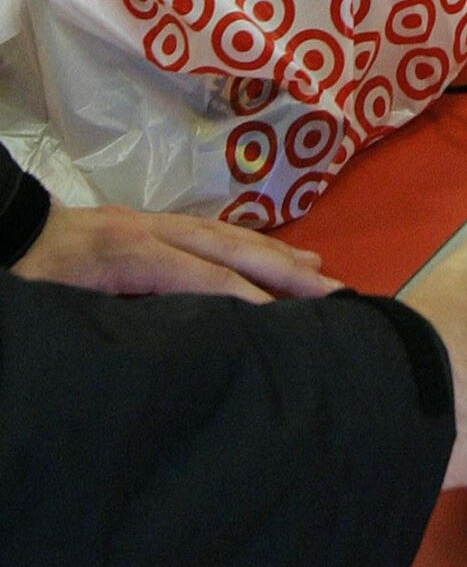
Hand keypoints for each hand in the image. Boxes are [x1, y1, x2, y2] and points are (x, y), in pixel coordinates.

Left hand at [11, 203, 343, 302]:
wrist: (0, 231)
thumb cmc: (25, 279)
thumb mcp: (61, 310)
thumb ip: (116, 322)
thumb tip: (177, 344)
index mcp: (127, 252)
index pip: (202, 275)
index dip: (246, 298)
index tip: (287, 322)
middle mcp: (150, 229)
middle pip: (230, 247)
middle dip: (285, 268)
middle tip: (333, 288)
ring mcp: (153, 222)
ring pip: (228, 235)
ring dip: (277, 253)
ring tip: (319, 269)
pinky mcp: (151, 224)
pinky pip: (215, 233)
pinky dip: (253, 245)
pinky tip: (275, 254)